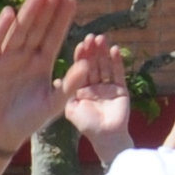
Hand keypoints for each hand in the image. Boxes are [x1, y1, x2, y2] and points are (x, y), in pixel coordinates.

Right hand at [0, 0, 75, 153]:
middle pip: (39, 27)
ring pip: (20, 31)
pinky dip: (1, 29)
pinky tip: (9, 13)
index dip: (63, 15)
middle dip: (47, 6)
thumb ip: (70, 86)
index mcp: (43, 62)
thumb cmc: (28, 120)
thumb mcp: (53, 104)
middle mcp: (26, 56)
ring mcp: (7, 58)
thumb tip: (87, 66)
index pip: (55, 34)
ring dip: (29, 12)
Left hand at [59, 35, 135, 162]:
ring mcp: (108, 87)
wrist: (106, 137)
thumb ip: (65, 94)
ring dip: (103, 52)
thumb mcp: (70, 109)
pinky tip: (114, 49)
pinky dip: (117, 62)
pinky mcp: (121, 89)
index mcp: (82, 90)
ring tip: (101, 39)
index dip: (80, 57)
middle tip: (91, 36)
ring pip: (105, 66)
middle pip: (93, 65)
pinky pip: (118, 73)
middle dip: (92, 51)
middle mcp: (95, 86)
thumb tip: (54, 80)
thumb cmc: (87, 125)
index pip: (80, 69)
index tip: (80, 44)